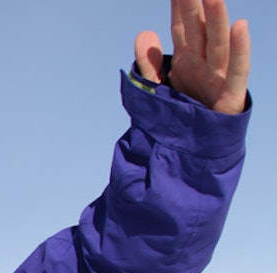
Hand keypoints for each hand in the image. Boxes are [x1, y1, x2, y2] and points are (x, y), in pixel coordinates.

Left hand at [134, 0, 248, 114]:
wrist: (200, 147)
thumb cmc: (185, 112)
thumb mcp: (161, 87)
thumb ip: (149, 64)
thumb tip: (144, 33)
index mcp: (187, 59)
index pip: (181, 27)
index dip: (177, 7)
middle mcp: (203, 63)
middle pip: (198, 30)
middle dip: (194, 6)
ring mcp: (218, 76)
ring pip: (216, 43)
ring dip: (215, 19)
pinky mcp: (230, 93)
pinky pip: (236, 69)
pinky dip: (239, 48)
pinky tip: (239, 25)